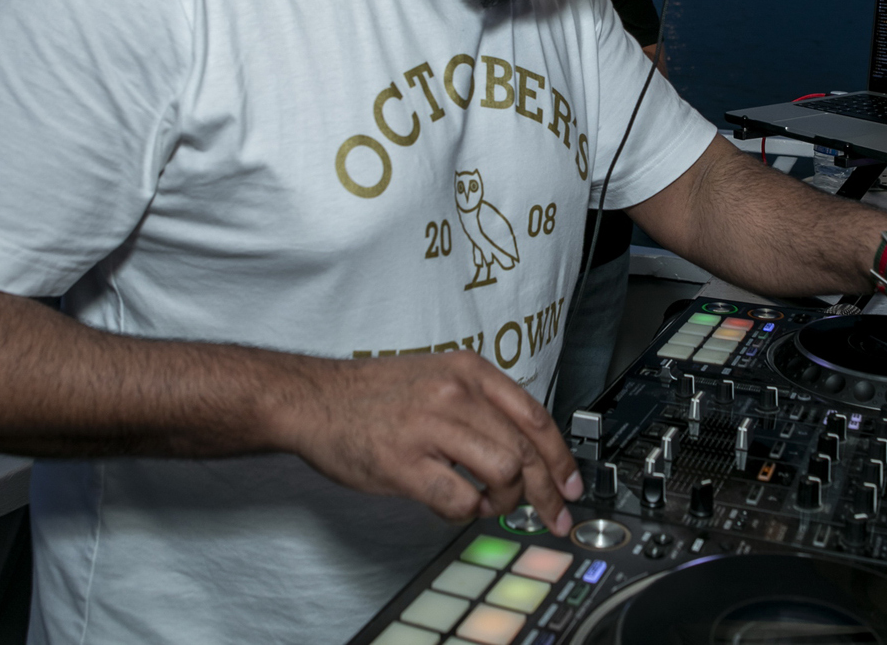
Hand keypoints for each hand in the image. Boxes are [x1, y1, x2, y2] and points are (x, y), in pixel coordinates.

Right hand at [277, 350, 582, 533]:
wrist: (315, 399)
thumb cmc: (376, 395)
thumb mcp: (439, 377)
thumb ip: (482, 407)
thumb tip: (528, 453)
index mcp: (469, 370)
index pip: (535, 416)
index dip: (561, 458)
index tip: (571, 485)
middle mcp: (455, 393)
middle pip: (526, 449)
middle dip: (547, 493)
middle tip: (553, 516)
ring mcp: (430, 427)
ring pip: (504, 472)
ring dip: (504, 500)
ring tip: (488, 504)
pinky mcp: (404, 463)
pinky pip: (459, 500)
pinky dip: (467, 512)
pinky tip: (456, 505)